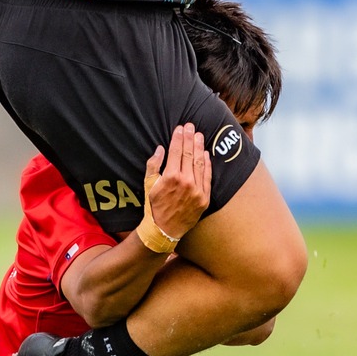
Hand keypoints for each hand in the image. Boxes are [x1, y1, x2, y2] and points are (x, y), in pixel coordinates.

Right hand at [143, 122, 211, 243]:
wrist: (165, 229)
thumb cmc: (154, 206)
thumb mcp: (148, 185)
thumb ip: (153, 165)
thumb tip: (160, 149)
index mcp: (170, 177)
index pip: (176, 151)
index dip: (178, 138)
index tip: (180, 128)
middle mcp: (185, 181)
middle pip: (189, 154)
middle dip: (189, 138)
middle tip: (191, 126)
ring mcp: (196, 190)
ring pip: (199, 163)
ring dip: (199, 147)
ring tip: (199, 135)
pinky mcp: (204, 198)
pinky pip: (207, 177)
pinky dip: (207, 164)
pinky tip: (205, 153)